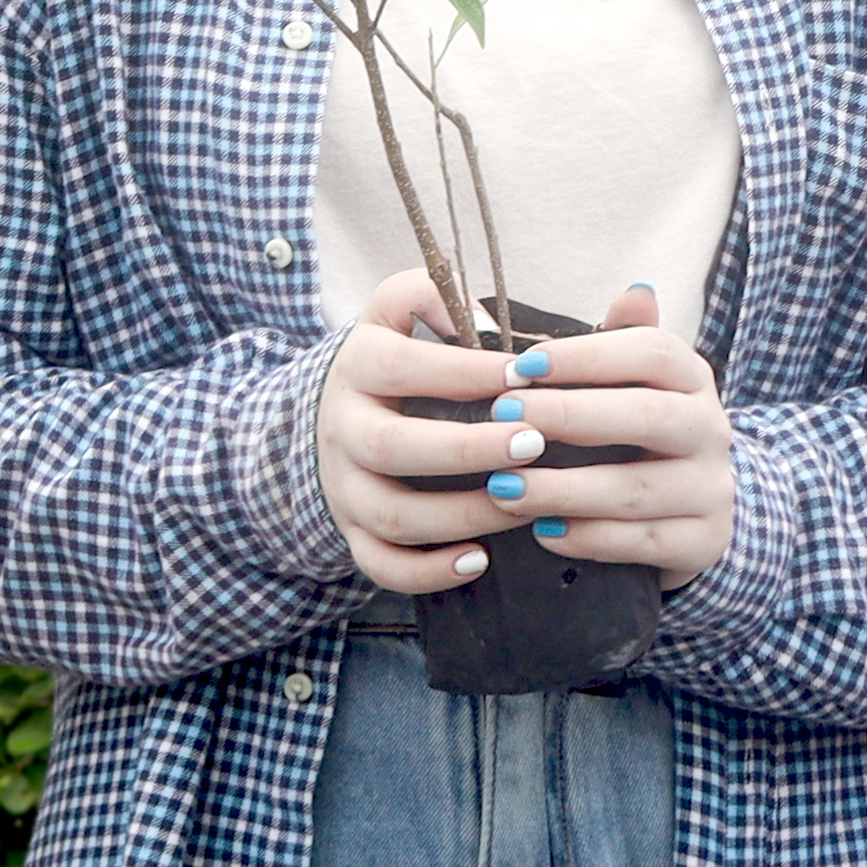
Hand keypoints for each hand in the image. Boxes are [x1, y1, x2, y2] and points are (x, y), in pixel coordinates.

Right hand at [315, 271, 541, 598]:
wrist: (333, 414)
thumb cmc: (395, 359)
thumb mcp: (396, 312)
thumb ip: (433, 295)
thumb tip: (482, 318)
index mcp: (358, 367)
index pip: (401, 366)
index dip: (461, 371)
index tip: (523, 374)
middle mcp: (343, 429)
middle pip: (391, 448)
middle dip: (466, 450)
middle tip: (534, 443)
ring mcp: (345, 487)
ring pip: (392, 515)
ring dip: (460, 516)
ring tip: (522, 503)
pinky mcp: (354, 532)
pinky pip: (381, 564)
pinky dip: (427, 572)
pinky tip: (478, 561)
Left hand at [499, 288, 733, 585]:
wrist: (699, 506)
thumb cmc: (644, 433)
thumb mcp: (641, 384)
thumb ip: (626, 343)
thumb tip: (636, 291)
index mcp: (693, 379)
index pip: (652, 352)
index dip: (587, 355)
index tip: (521, 366)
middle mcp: (712, 429)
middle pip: (649, 415)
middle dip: (570, 415)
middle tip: (504, 415)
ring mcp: (712, 489)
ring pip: (638, 488)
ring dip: (565, 488)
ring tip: (503, 486)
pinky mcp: (705, 541)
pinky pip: (643, 543)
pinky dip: (589, 538)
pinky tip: (542, 530)